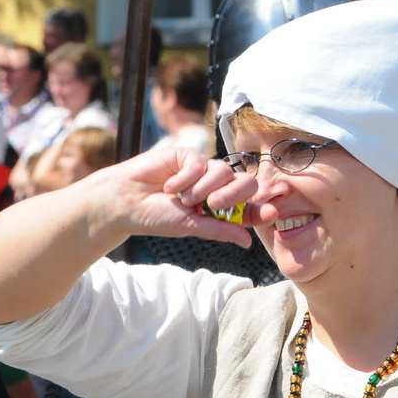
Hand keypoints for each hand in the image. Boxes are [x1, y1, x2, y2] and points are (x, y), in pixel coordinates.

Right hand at [88, 146, 252, 244]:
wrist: (126, 202)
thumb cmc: (156, 217)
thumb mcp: (191, 227)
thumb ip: (219, 230)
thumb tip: (248, 242)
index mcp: (219, 208)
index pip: (248, 207)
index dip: (261, 209)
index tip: (271, 214)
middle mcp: (215, 187)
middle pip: (245, 183)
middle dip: (232, 195)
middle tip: (212, 206)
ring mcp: (202, 170)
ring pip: (223, 171)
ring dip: (204, 188)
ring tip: (182, 199)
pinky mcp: (187, 155)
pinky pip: (200, 162)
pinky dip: (187, 177)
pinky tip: (170, 186)